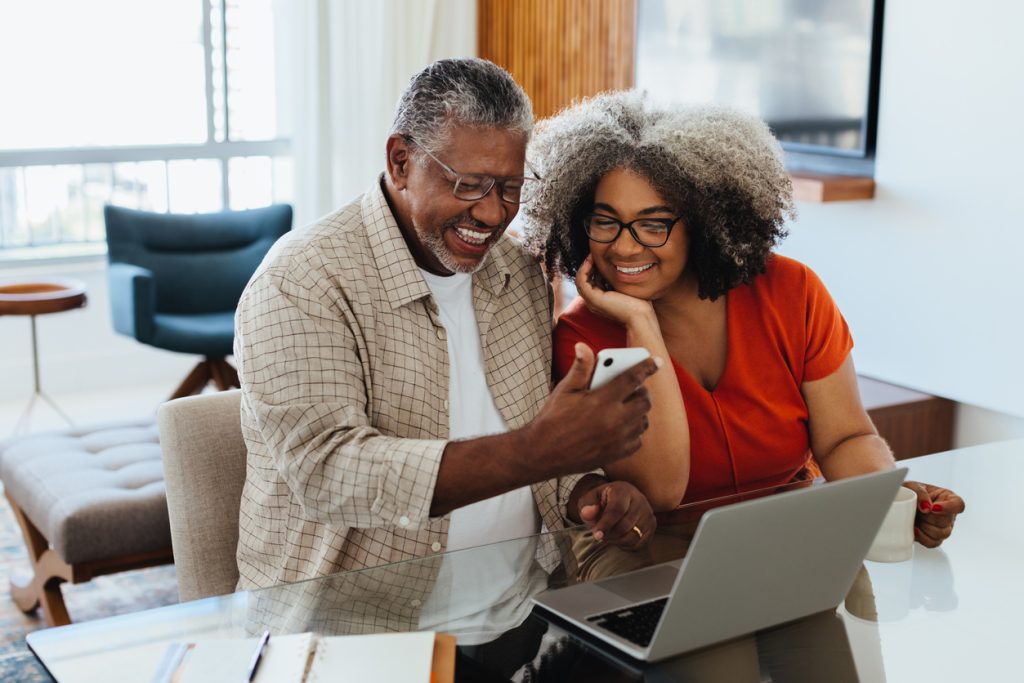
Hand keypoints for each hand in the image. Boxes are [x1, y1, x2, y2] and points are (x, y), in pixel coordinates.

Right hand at [523, 343, 659, 478]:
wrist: (542, 454)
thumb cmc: (552, 419)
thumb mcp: (564, 390)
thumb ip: (580, 368)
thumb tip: (583, 346)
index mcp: (602, 400)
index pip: (632, 378)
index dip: (646, 367)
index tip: (656, 361)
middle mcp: (614, 420)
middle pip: (644, 401)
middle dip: (643, 391)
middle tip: (634, 388)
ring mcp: (617, 439)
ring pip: (643, 421)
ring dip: (639, 411)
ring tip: (628, 406)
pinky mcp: (616, 454)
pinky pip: (637, 440)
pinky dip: (634, 431)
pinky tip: (623, 426)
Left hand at [574, 479, 655, 550]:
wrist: (615, 502)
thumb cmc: (600, 502)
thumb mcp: (589, 501)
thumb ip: (587, 506)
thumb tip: (588, 512)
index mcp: (623, 490)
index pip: (616, 510)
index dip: (606, 524)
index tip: (597, 536)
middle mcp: (640, 499)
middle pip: (624, 525)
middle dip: (609, 534)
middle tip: (600, 534)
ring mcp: (648, 512)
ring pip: (633, 536)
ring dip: (617, 541)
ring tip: (609, 534)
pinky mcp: (652, 525)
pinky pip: (639, 543)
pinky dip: (626, 545)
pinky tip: (619, 537)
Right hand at [575, 255, 654, 326]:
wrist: (639, 316)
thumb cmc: (638, 304)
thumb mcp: (625, 288)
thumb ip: (618, 279)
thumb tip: (619, 265)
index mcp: (600, 300)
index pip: (591, 281)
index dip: (593, 268)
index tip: (600, 257)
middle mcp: (593, 302)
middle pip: (584, 280)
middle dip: (587, 265)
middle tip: (594, 253)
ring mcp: (591, 301)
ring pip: (580, 279)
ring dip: (584, 265)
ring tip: (592, 255)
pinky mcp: (592, 298)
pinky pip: (581, 281)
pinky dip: (584, 269)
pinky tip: (591, 260)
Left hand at [904, 481, 964, 547]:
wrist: (898, 504)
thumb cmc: (908, 493)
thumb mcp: (912, 486)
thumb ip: (920, 493)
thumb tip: (926, 508)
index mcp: (947, 498)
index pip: (958, 504)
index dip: (949, 507)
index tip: (934, 507)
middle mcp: (948, 514)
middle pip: (947, 521)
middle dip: (930, 517)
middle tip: (918, 511)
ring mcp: (943, 527)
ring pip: (942, 534)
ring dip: (926, 527)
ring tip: (916, 519)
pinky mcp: (933, 538)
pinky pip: (933, 543)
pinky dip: (923, 537)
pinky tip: (914, 529)